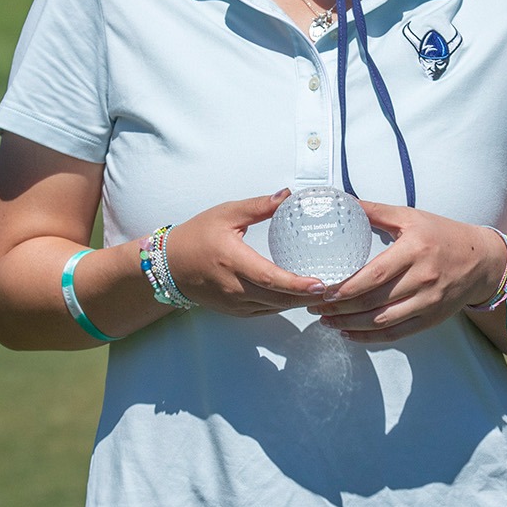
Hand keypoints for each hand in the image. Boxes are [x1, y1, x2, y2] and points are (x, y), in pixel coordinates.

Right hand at [165, 189, 328, 316]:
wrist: (170, 265)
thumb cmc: (197, 236)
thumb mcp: (227, 214)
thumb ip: (259, 206)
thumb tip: (287, 195)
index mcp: (233, 261)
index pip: (270, 278)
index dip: (298, 284)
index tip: (321, 283)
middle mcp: (234, 288)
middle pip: (278, 299)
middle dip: (309, 296)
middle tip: (337, 288)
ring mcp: (234, 303)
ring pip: (274, 308)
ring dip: (299, 303)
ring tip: (326, 293)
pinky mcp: (235, 311)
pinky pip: (265, 311)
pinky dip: (284, 305)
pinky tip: (300, 296)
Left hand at [308, 201, 505, 343]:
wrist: (483, 261)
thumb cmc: (444, 235)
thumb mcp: (411, 217)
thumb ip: (376, 210)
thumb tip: (343, 200)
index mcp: (415, 250)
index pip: (374, 275)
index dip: (346, 287)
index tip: (323, 290)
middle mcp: (423, 279)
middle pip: (374, 301)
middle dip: (340, 308)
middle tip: (316, 307)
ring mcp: (429, 302)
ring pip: (382, 322)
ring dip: (350, 325)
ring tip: (327, 321)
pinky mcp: (432, 319)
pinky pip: (397, 334)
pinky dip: (370, 337)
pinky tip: (350, 333)